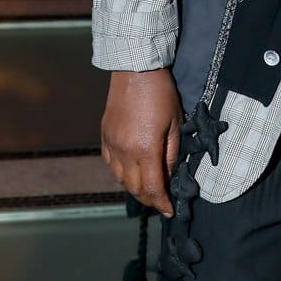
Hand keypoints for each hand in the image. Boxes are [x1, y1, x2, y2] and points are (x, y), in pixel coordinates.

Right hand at [101, 68, 182, 216]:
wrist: (135, 70)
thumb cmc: (161, 94)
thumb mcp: (176, 123)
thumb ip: (172, 153)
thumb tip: (170, 174)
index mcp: (145, 149)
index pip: (152, 187)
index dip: (161, 202)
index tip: (169, 210)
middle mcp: (124, 151)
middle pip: (134, 187)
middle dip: (149, 198)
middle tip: (161, 200)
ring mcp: (111, 144)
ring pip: (120, 179)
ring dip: (134, 188)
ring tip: (148, 189)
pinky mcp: (104, 136)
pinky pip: (110, 165)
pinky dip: (121, 174)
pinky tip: (131, 172)